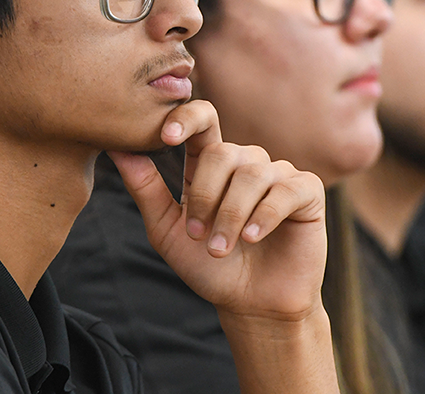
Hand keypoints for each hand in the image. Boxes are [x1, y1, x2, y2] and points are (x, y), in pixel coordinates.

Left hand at [108, 100, 326, 321]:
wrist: (251, 305)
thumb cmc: (208, 267)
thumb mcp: (167, 230)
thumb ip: (146, 189)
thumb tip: (117, 150)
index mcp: (210, 163)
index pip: (202, 119)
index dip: (185, 118)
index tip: (165, 137)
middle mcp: (244, 162)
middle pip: (222, 152)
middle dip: (204, 195)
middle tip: (197, 234)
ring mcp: (277, 174)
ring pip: (252, 173)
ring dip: (231, 215)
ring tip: (220, 248)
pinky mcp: (306, 191)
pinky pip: (285, 190)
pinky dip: (264, 216)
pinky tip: (253, 239)